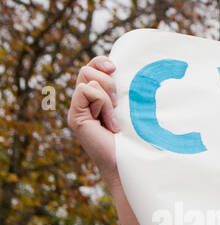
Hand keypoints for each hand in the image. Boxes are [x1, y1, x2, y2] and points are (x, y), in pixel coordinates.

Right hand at [68, 56, 121, 184]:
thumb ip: (125, 91)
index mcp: (98, 97)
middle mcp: (85, 101)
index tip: (115, 68)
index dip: (101, 62)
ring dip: (107, 96)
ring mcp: (78, 109)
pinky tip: (110, 124)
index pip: (93, 66)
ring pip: (87, 78)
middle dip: (107, 81)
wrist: (131, 162)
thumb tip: (123, 70)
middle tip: (118, 103)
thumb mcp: (133, 108)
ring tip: (115, 119)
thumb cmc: (138, 138)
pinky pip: (86, 91)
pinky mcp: (75, 116)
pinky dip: (102, 104)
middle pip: (87, 69)